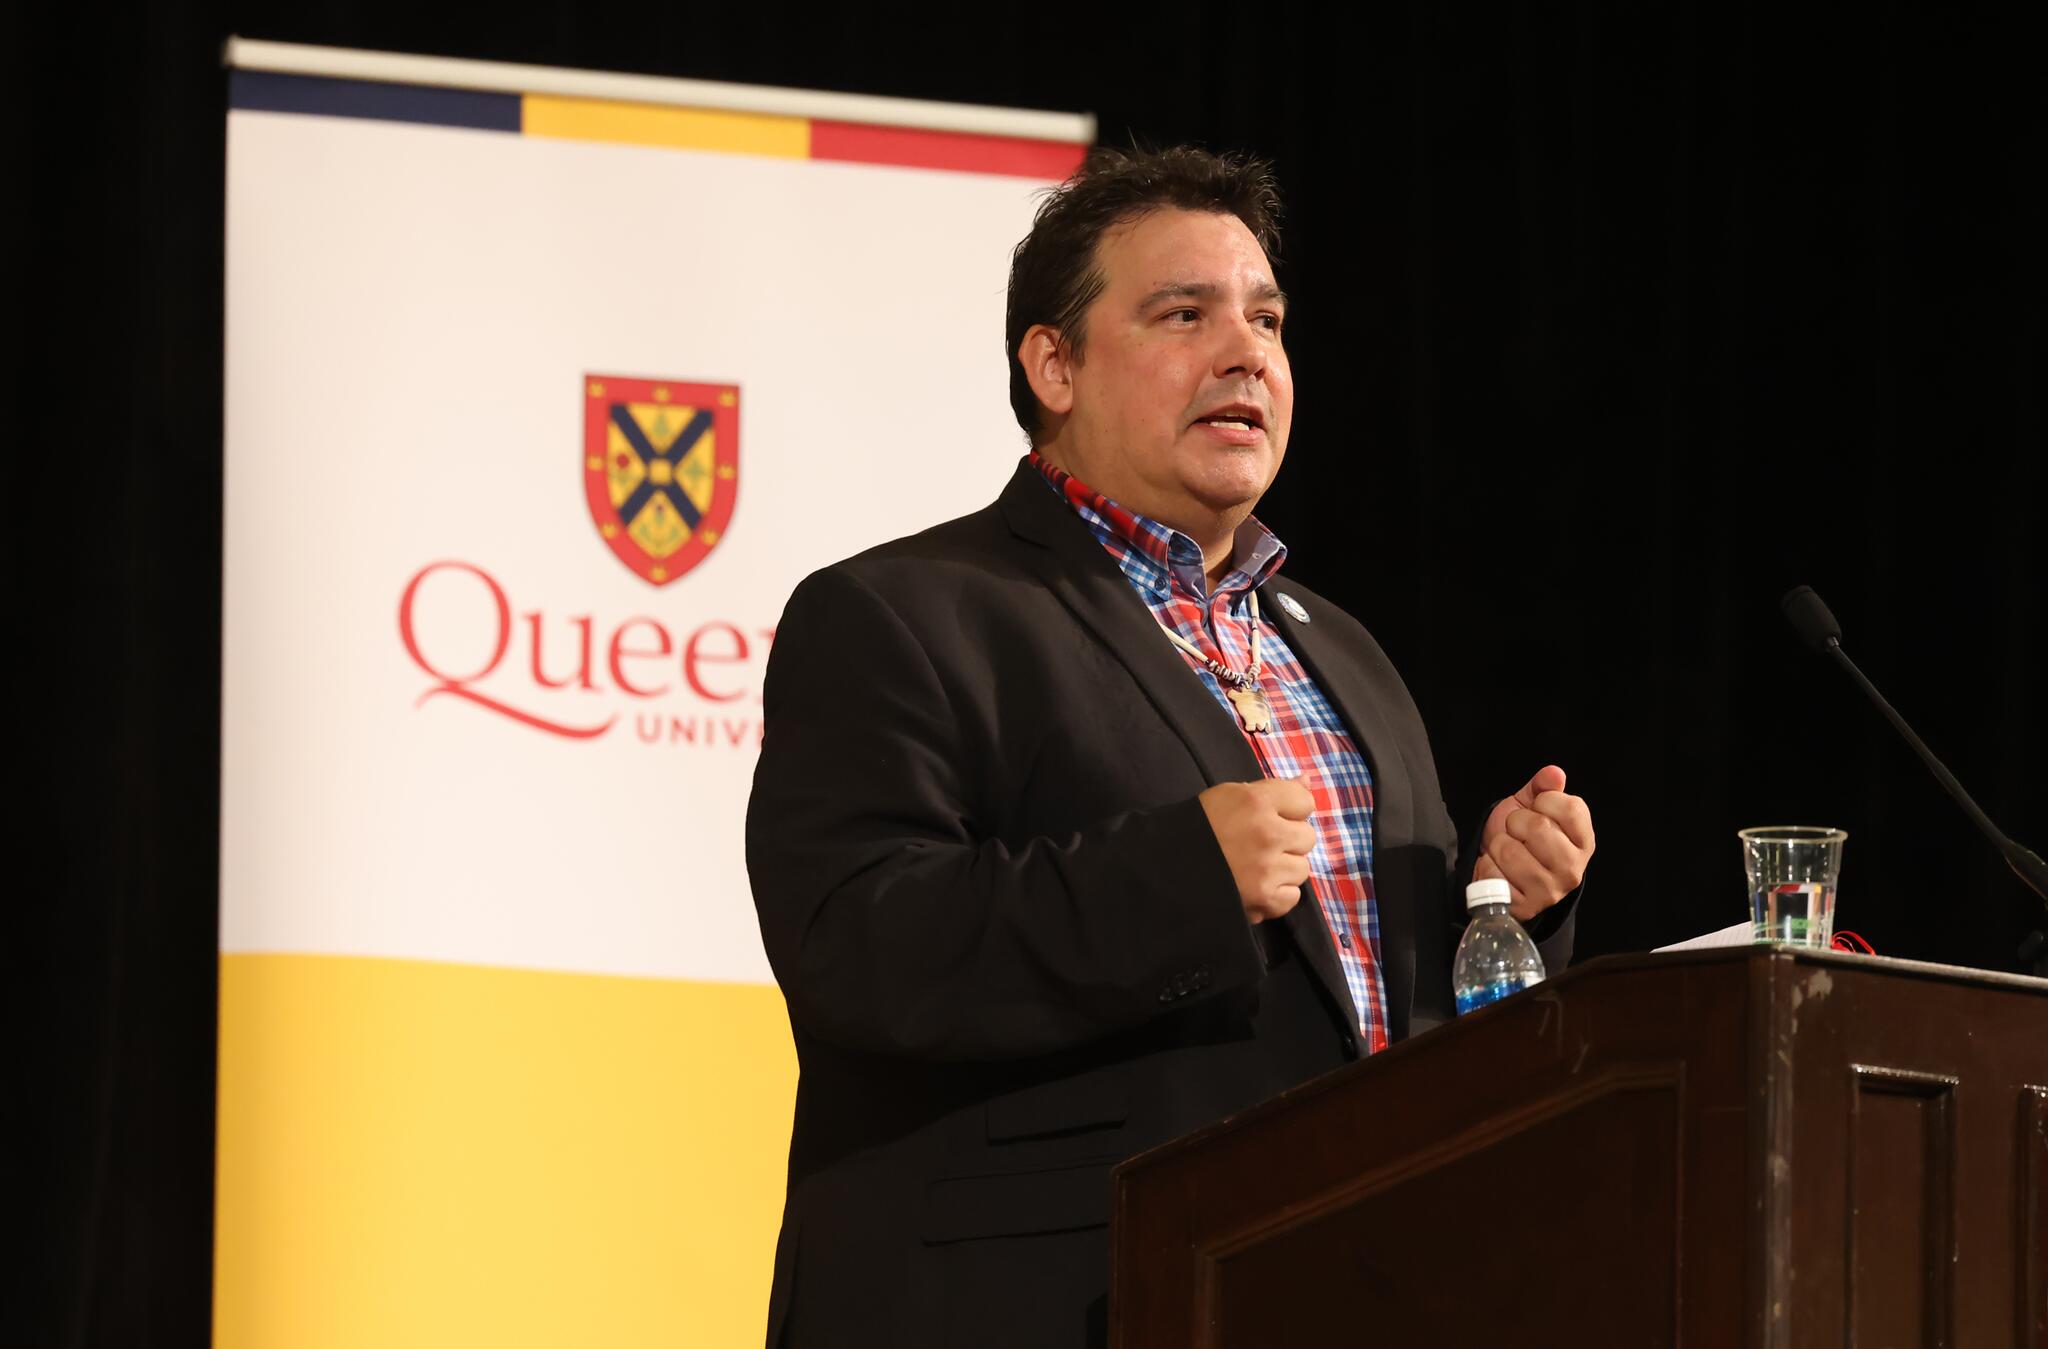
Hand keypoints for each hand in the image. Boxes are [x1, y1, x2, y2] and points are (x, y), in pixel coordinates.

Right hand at [1199, 778, 1315, 922]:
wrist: (1165, 865)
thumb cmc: (1199, 825)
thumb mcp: (1231, 795)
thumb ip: (1273, 789)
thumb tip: (1308, 780)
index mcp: (1256, 801)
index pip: (1305, 801)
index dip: (1289, 810)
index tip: (1271, 817)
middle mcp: (1267, 834)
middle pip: (1307, 837)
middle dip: (1288, 840)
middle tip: (1261, 844)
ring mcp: (1267, 869)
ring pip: (1302, 868)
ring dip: (1283, 868)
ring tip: (1256, 867)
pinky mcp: (1263, 899)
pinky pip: (1292, 896)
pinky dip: (1276, 894)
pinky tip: (1256, 886)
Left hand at [1474, 764, 1594, 922]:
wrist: (1500, 870)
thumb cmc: (1520, 836)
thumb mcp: (1530, 806)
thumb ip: (1543, 787)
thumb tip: (1554, 773)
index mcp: (1584, 841)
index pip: (1570, 807)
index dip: (1544, 801)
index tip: (1537, 810)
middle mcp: (1573, 869)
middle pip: (1538, 827)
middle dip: (1516, 823)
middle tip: (1517, 833)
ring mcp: (1550, 892)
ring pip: (1510, 851)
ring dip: (1498, 846)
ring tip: (1506, 852)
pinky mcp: (1524, 907)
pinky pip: (1493, 876)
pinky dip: (1487, 867)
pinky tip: (1498, 871)